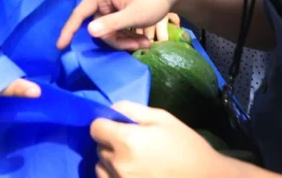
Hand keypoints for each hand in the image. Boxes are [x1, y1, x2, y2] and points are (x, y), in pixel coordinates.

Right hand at [56, 0, 181, 50]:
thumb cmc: (153, 1)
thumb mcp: (134, 15)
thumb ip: (112, 24)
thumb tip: (89, 32)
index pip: (79, 13)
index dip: (69, 30)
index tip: (60, 47)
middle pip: (98, 27)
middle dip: (116, 40)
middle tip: (137, 46)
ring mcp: (110, 6)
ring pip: (108, 31)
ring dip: (125, 40)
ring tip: (145, 43)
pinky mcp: (118, 12)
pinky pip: (116, 29)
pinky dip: (128, 36)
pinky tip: (144, 40)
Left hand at [93, 101, 250, 177]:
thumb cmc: (186, 146)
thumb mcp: (162, 118)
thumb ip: (132, 109)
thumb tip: (111, 109)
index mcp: (126, 140)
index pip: (95, 127)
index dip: (105, 124)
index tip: (117, 126)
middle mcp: (118, 163)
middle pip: (99, 147)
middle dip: (111, 142)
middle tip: (132, 143)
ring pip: (101, 166)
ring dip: (111, 161)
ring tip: (133, 160)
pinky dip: (113, 175)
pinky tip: (132, 172)